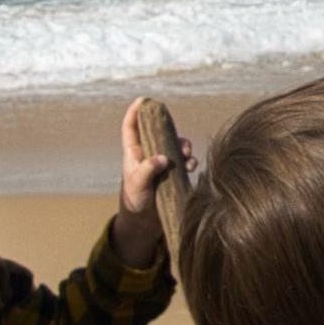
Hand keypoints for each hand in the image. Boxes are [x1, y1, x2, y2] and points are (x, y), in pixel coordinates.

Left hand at [112, 98, 188, 267]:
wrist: (144, 224)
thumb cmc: (135, 201)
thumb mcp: (137, 184)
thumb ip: (147, 170)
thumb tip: (163, 158)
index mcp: (133, 154)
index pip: (131, 128)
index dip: (135, 112)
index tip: (143, 100)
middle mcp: (147, 156)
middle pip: (158, 134)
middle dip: (170, 131)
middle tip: (179, 139)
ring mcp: (161, 165)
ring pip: (174, 147)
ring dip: (183, 147)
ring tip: (188, 154)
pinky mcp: (173, 176)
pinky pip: (183, 162)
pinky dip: (189, 161)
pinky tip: (192, 167)